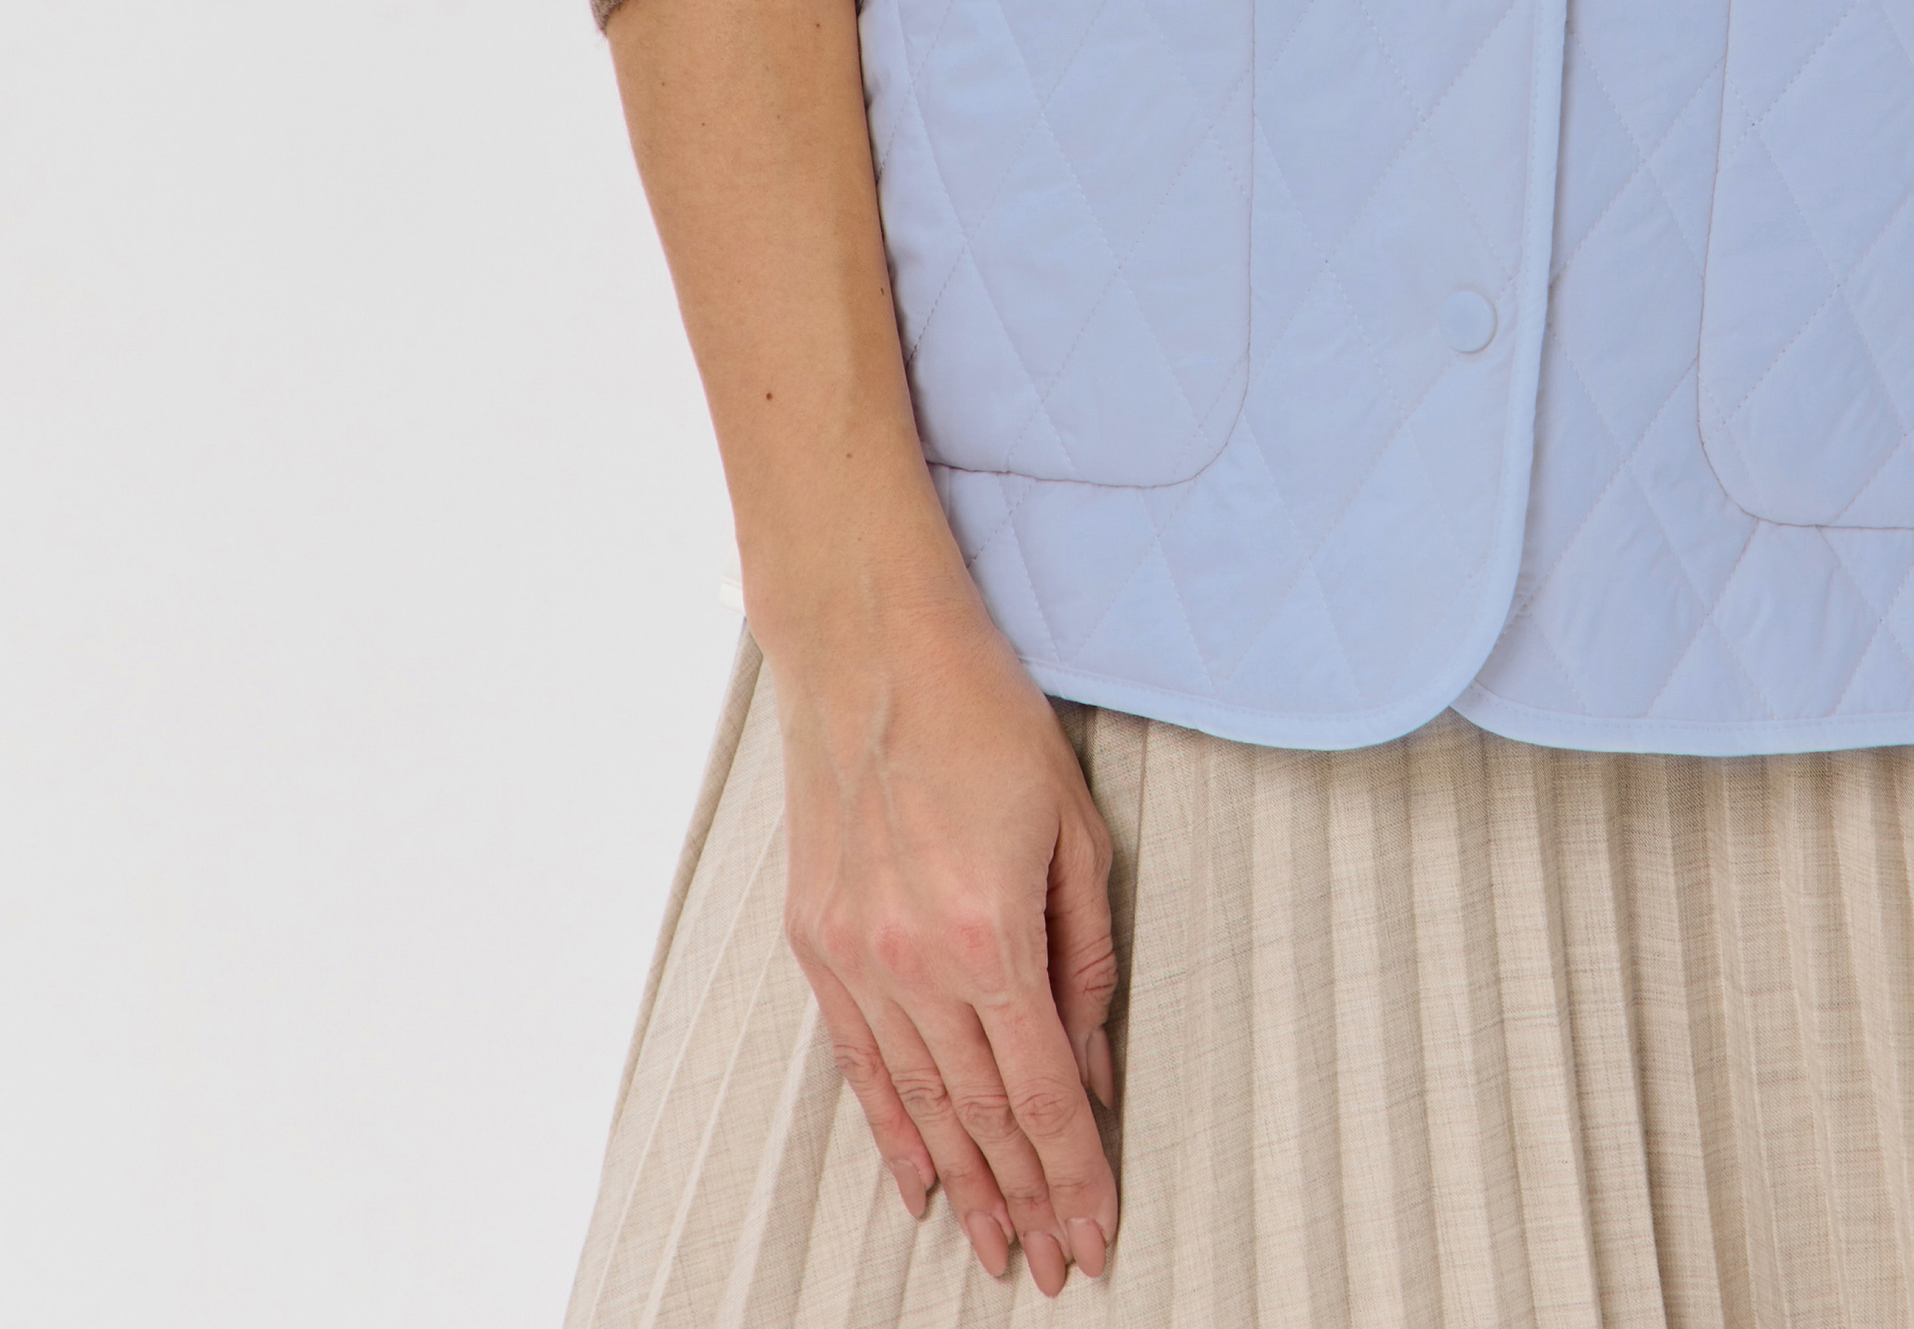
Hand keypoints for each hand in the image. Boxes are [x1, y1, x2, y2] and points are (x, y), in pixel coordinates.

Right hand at [767, 575, 1120, 1294]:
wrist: (868, 647)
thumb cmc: (986, 716)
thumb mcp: (1074, 826)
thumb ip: (1085, 955)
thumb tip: (1093, 1061)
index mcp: (991, 934)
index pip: (1044, 1091)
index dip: (1073, 1171)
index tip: (1096, 1231)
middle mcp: (915, 963)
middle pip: (982, 1115)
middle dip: (1024, 1199)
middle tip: (1052, 1266)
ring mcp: (857, 957)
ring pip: (920, 1103)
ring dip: (963, 1184)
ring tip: (993, 1248)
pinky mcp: (817, 942)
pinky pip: (861, 1061)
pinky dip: (891, 1128)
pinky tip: (919, 1180)